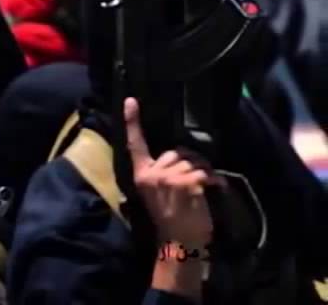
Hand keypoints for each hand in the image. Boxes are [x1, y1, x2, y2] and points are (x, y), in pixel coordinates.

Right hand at [124, 97, 223, 248]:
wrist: (180, 243)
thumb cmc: (170, 219)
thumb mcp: (156, 194)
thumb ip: (161, 174)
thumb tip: (179, 157)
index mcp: (141, 175)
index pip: (135, 145)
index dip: (132, 122)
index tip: (130, 100)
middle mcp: (152, 173)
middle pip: (175, 153)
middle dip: (188, 163)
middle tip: (193, 183)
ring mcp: (169, 177)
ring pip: (192, 161)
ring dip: (203, 172)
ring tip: (203, 190)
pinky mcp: (187, 182)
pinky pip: (204, 171)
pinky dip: (213, 179)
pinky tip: (213, 189)